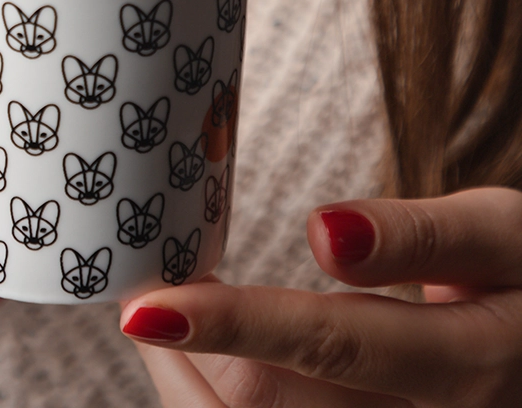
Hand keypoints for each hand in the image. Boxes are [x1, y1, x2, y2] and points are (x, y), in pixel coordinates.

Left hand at [120, 187, 521, 406]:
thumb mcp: (504, 235)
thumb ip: (420, 236)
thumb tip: (321, 232)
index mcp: (469, 368)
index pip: (329, 346)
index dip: (230, 323)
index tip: (146, 304)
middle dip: (184, 350)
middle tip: (138, 289)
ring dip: (191, 386)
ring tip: (158, 322)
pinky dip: (221, 406)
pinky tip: (207, 364)